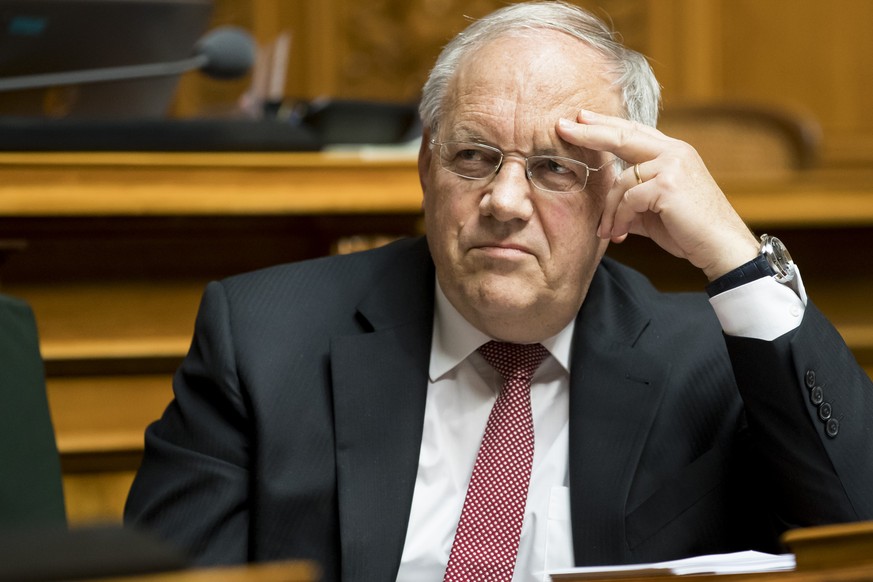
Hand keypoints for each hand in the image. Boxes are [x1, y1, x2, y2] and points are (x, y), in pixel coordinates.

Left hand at [556, 110, 758, 279]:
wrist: (721, 248)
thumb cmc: (689, 231)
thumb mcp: (654, 212)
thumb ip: (631, 202)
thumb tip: (607, 211)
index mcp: (673, 153)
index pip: (634, 132)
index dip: (606, 124)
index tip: (581, 118)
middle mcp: (674, 152)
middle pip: (623, 136)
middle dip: (590, 132)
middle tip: (562, 127)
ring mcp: (672, 165)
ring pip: (621, 180)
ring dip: (608, 210)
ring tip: (607, 231)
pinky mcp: (668, 184)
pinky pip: (628, 199)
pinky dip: (619, 218)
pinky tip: (620, 234)